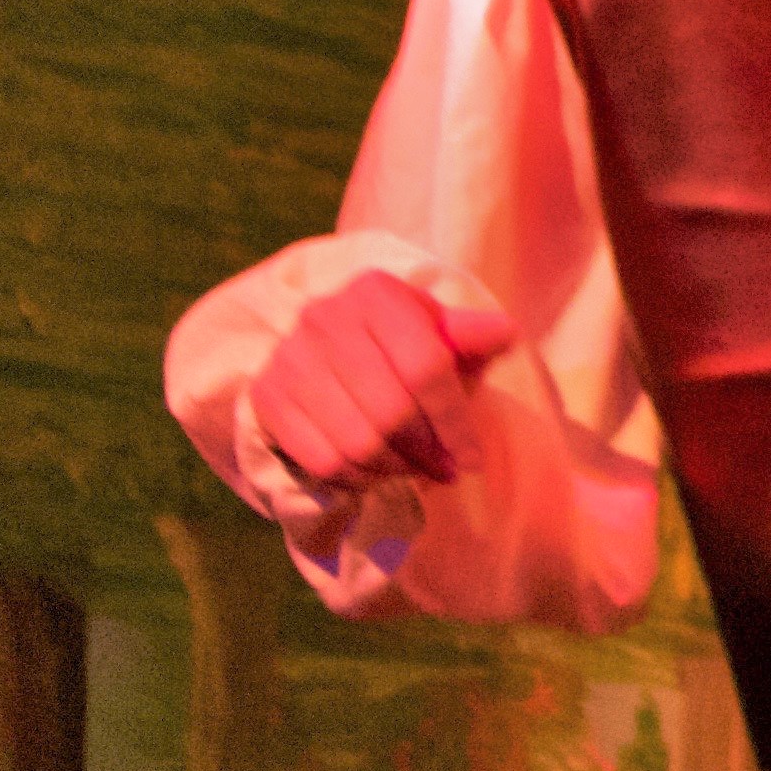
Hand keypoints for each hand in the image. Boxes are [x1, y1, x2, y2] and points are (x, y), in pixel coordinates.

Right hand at [239, 267, 512, 499]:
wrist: (335, 352)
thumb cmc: (406, 345)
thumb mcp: (444, 335)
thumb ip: (473, 338)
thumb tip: (504, 332)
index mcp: (377, 292)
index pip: (426, 368)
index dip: (455, 423)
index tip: (472, 460)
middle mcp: (325, 316)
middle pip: (390, 412)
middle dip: (427, 452)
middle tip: (444, 470)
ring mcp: (288, 357)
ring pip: (356, 443)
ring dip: (395, 469)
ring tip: (414, 469)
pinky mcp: (266, 396)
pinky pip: (322, 461)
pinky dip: (358, 478)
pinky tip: (376, 471)